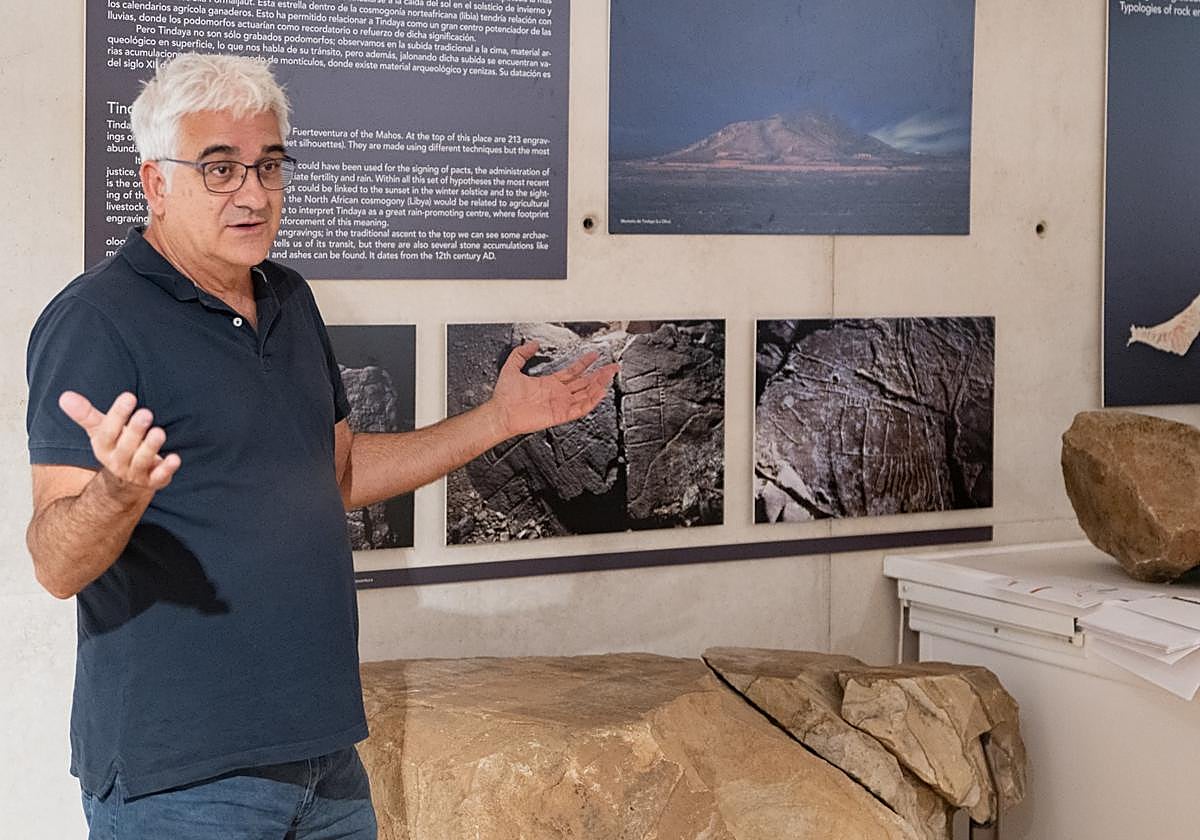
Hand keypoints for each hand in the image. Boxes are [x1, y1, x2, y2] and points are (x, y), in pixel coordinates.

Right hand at [58, 391, 180, 495]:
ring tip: (159, 432)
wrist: (126, 482)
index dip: (118, 415)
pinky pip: (160, 476)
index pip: (108, 431)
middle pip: (126, 446)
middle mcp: (118, 461)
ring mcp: (135, 473)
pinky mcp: (153, 480)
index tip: (129, 397)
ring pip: (142, 460)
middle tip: (146, 413)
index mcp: (104, 447)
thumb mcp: (100, 431)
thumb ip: (85, 414)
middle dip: (135, 430)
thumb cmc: (116, 446)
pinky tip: (175, 459)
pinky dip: (167, 469)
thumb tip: (64, 396)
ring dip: (151, 447)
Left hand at [489, 341, 618, 436]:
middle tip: (612, 366)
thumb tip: (532, 344)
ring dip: (598, 385)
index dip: (585, 363)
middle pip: (584, 383)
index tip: (595, 355)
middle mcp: (558, 394)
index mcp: (550, 383)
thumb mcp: (512, 367)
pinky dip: (591, 401)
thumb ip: (521, 353)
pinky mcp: (560, 414)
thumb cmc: (504, 396)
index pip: (573, 372)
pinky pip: (580, 408)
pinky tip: (600, 392)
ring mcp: (560, 404)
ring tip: (609, 375)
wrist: (501, 412)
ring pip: (585, 394)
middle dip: (600, 374)